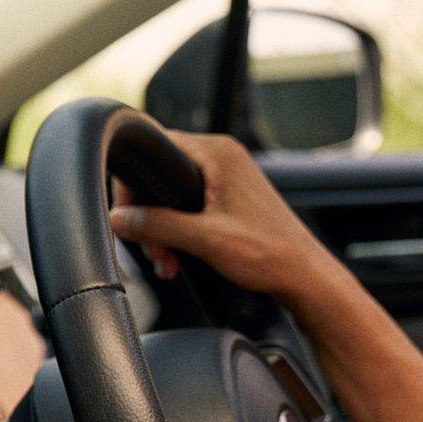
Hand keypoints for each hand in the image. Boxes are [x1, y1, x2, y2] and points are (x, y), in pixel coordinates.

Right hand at [107, 130, 340, 308]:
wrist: (303, 275)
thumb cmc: (269, 253)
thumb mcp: (204, 239)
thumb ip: (157, 225)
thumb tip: (120, 218)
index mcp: (218, 154)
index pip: (154, 147)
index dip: (133, 183)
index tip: (128, 215)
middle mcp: (223, 157)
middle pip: (160, 175)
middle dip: (149, 217)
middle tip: (154, 250)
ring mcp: (228, 177)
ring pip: (172, 195)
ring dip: (162, 230)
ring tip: (168, 261)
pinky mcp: (230, 197)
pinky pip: (189, 206)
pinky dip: (179, 231)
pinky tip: (178, 257)